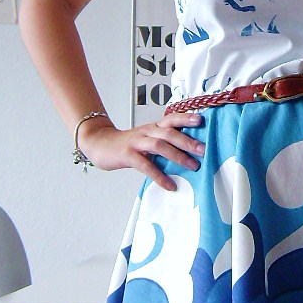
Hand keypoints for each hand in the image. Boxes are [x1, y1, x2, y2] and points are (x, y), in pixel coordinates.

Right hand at [79, 111, 205, 190]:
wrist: (100, 143)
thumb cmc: (128, 144)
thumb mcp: (147, 139)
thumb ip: (163, 143)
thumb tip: (188, 154)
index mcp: (153, 127)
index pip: (172, 118)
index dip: (186, 118)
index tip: (202, 120)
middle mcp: (147, 132)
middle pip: (169, 132)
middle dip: (187, 140)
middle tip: (203, 150)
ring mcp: (137, 143)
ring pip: (159, 145)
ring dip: (177, 155)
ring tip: (192, 166)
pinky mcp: (128, 155)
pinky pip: (145, 165)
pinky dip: (159, 176)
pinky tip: (169, 185)